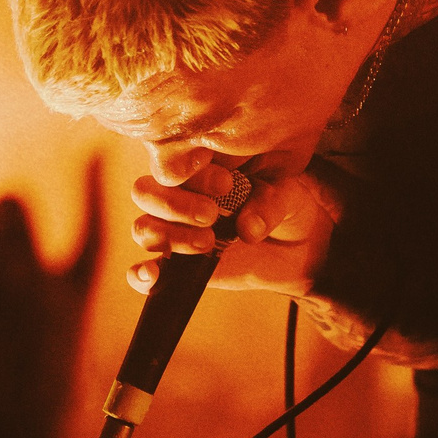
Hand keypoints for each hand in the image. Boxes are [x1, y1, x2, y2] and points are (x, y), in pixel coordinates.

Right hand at [127, 166, 335, 298]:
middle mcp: (179, 196)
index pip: (174, 163)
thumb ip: (268, 204)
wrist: (296, 242)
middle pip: (145, 192)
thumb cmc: (285, 204)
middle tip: (212, 215)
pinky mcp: (177, 265)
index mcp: (200, 167)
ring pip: (144, 228)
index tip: (226, 184)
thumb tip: (246, 229)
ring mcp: (175, 231)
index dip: (193, 175)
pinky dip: (141, 273)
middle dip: (175, 204)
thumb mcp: (286, 195)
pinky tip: (153, 274)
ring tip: (208, 242)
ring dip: (171, 236)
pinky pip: (143, 271)